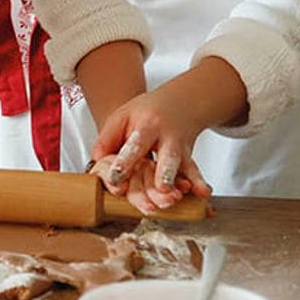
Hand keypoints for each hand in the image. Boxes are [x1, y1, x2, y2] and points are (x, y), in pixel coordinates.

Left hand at [91, 84, 215, 203]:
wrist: (177, 103)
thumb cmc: (144, 113)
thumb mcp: (121, 118)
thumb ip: (107, 140)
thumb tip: (96, 165)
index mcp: (147, 125)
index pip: (135, 145)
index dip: (126, 162)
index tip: (117, 178)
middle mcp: (167, 137)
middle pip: (166, 157)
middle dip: (163, 173)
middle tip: (161, 189)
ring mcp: (181, 148)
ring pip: (182, 166)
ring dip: (181, 182)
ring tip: (177, 195)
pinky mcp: (189, 158)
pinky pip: (194, 170)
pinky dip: (199, 182)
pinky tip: (203, 193)